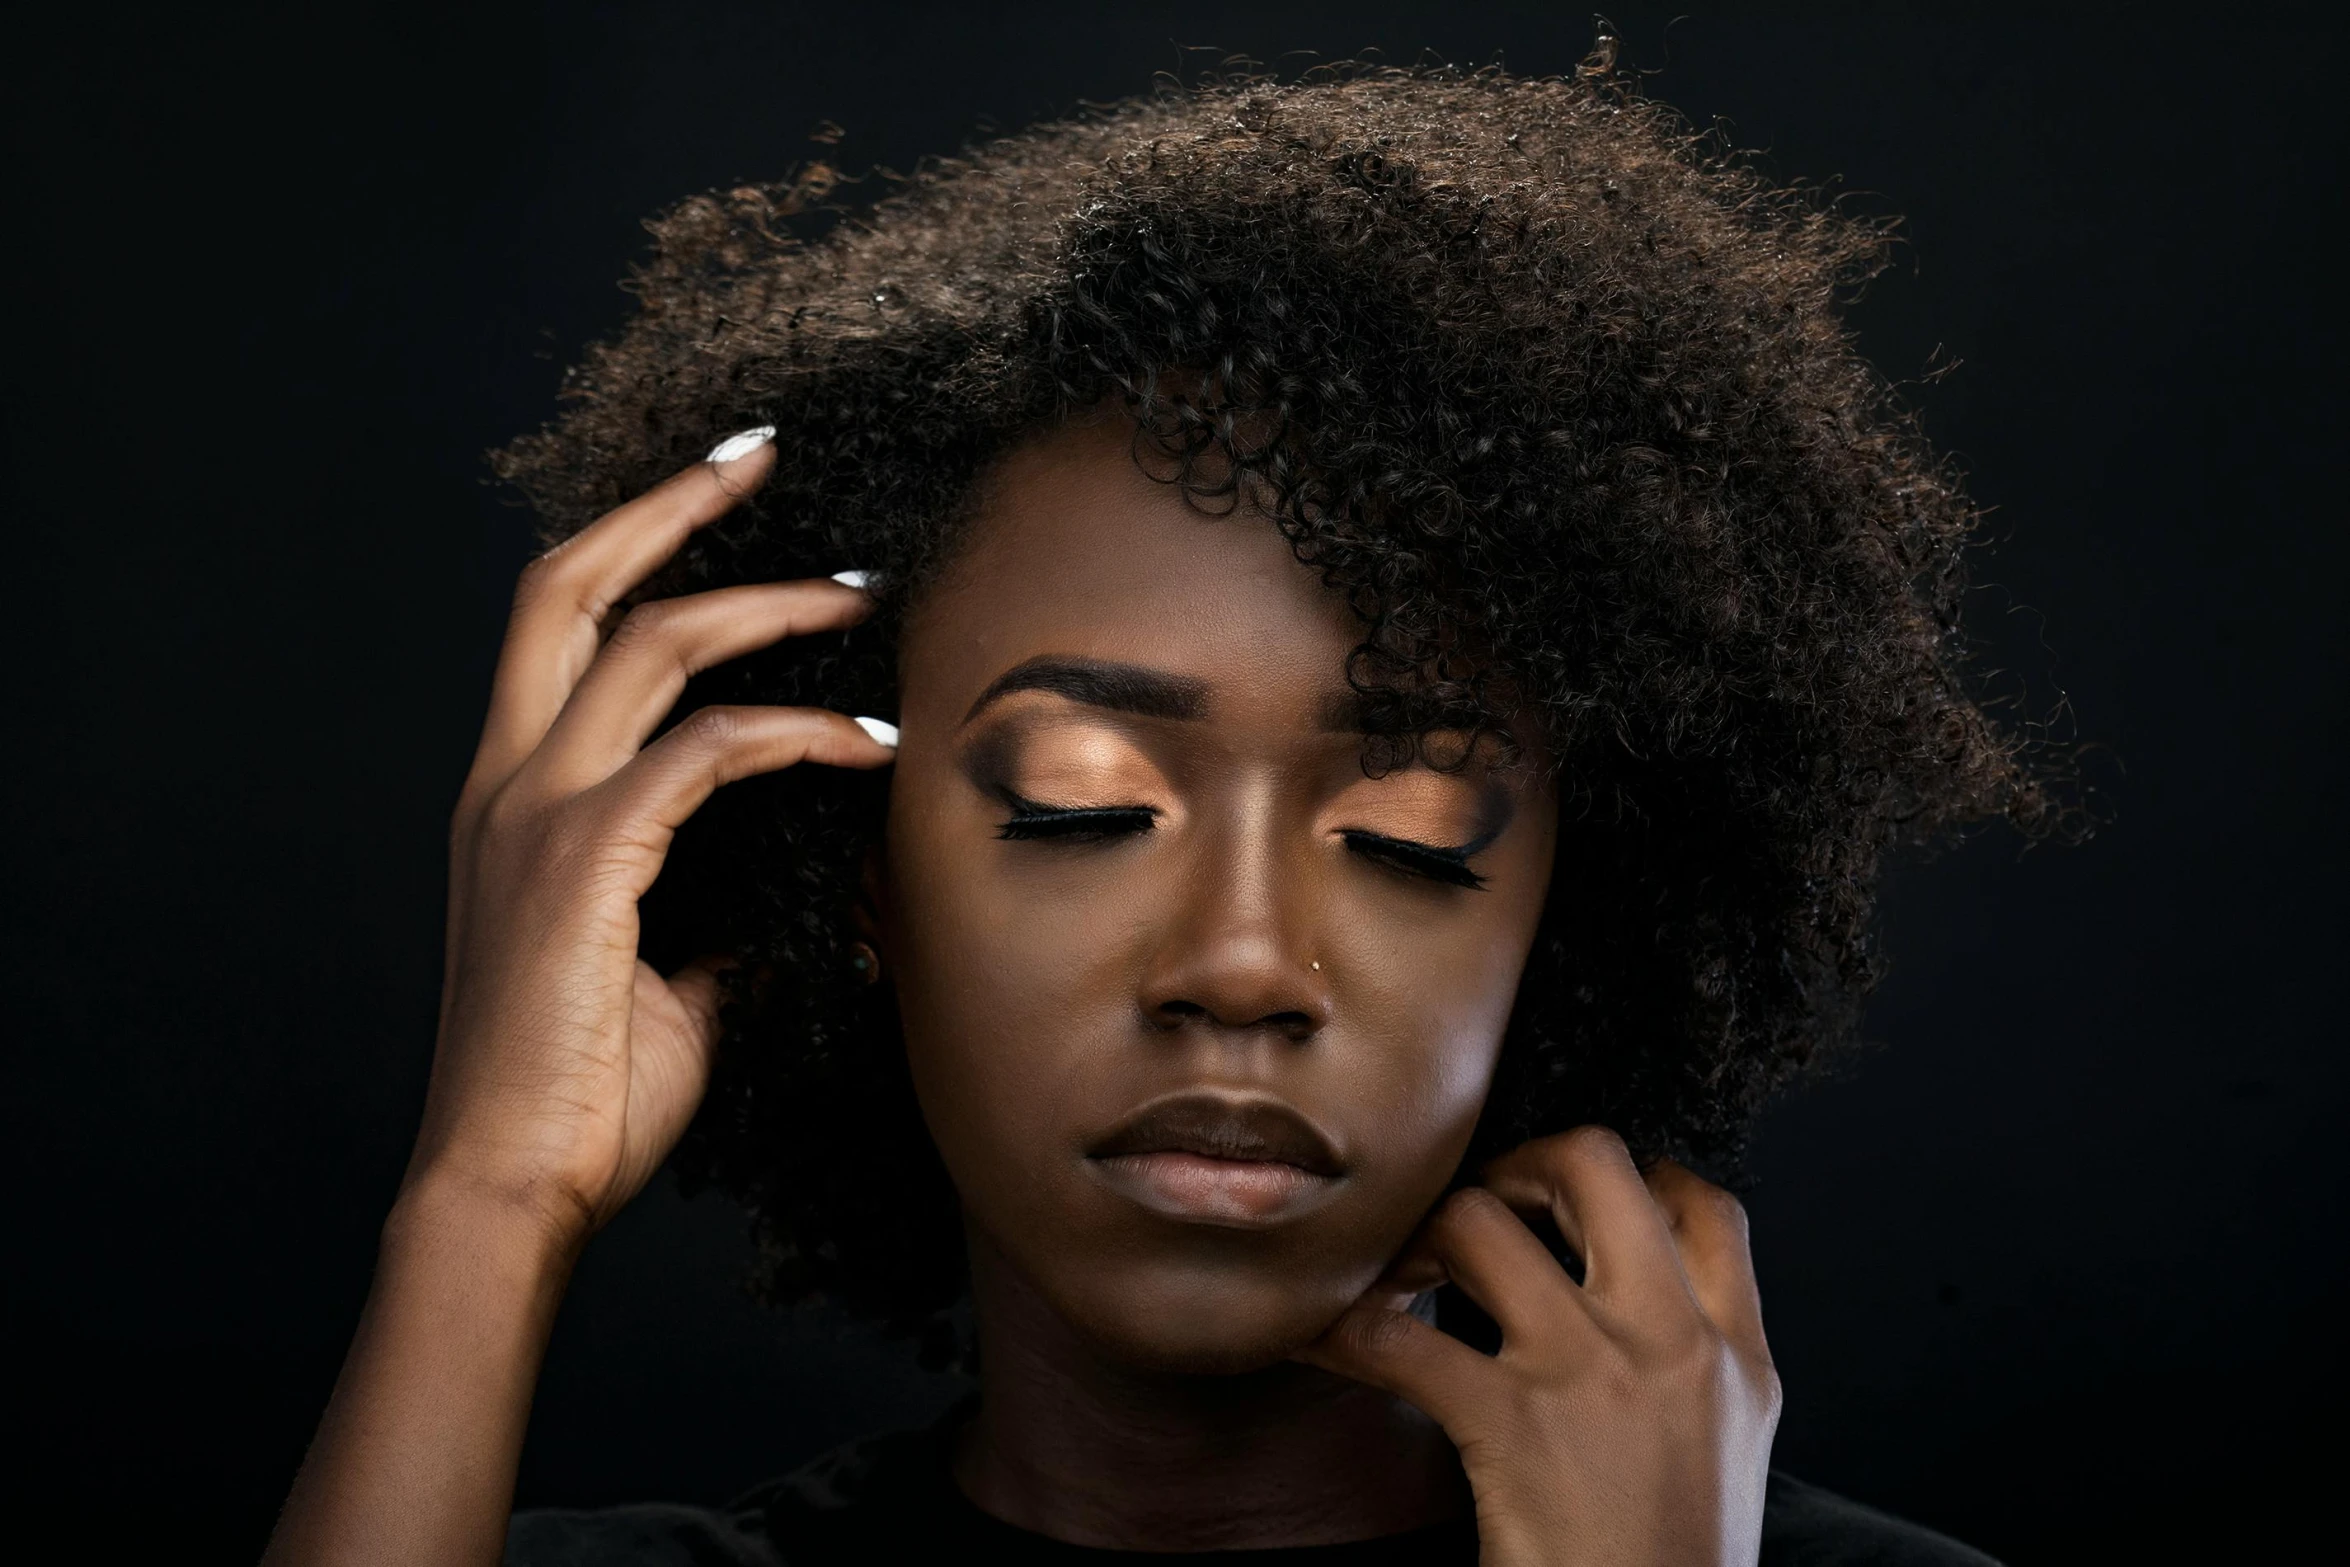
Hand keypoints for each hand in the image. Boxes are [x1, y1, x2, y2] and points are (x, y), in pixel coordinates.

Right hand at [407, 433, 892, 1247]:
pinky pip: (707, 752)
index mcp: (511, 797)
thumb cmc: (580, 1097)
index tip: (723, 497)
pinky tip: (868, 748)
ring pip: (648, 643)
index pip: (560, 627)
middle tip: (762, 455)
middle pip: (566, 584)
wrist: (512, 1190)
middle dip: (668, 504)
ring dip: (765, 604)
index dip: (636, 546)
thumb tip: (809, 889)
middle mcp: (506, 782)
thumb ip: (724, 911)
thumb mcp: (670, 978)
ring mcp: (535, 813)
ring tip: (860, 594)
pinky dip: (797, 732)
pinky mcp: (584, 860)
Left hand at [1293, 1127, 1781, 1566]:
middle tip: (1482, 1212)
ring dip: (1421, 1237)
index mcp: (1736, 1355)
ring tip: (1402, 1277)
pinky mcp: (1510, 1423)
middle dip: (1519, 1165)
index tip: (1576, 1197)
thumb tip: (1626, 1287)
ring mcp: (1590, 1373)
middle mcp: (1672, 1343)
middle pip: (1593, 1163)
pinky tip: (1325, 1339)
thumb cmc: (1673, 1563)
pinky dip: (1344, 1329)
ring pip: (1478, 1221)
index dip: (1638, 1174)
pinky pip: (1397, 1337)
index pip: (1706, 1206)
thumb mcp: (1728, 1446)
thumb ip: (1692, 1360)